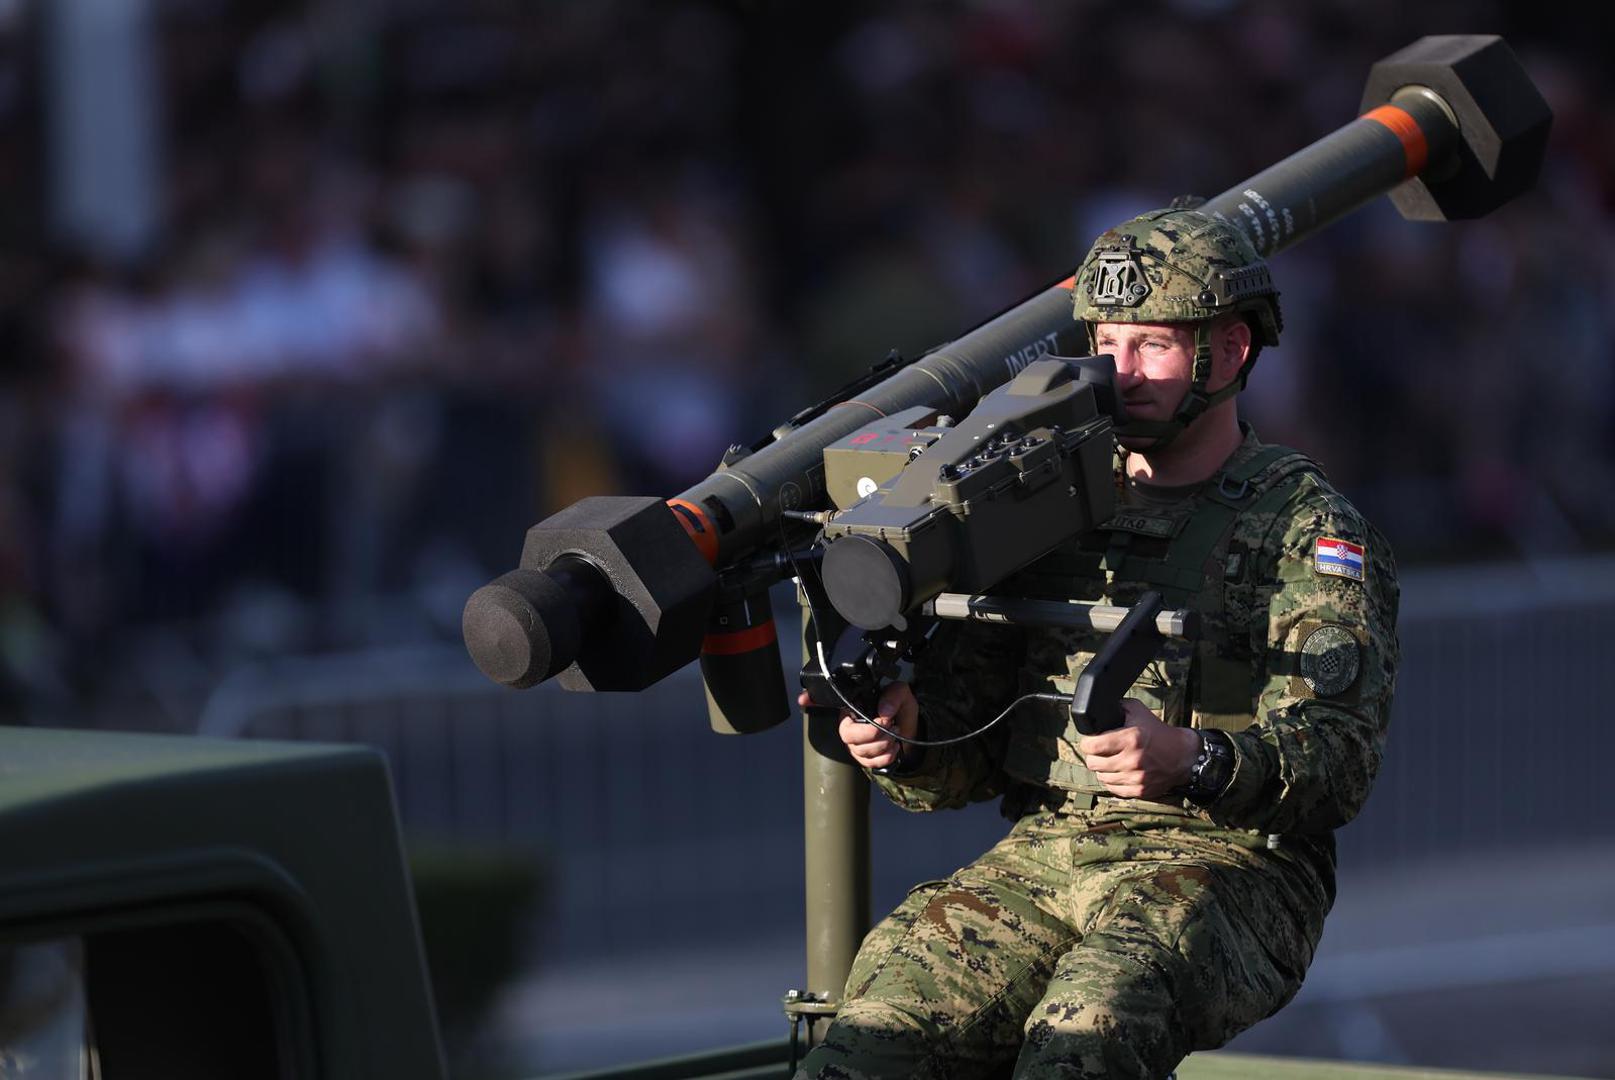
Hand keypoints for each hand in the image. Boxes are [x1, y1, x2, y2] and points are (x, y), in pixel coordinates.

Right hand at [798, 682, 918, 770]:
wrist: (910, 730)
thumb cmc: (899, 710)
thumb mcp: (901, 694)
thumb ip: (893, 696)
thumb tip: (884, 712)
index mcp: (853, 706)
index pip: (828, 702)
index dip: (813, 700)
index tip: (803, 698)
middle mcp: (848, 725)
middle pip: (847, 734)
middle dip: (872, 733)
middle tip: (889, 725)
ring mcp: (854, 744)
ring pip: (860, 750)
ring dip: (883, 744)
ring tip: (894, 734)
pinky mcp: (862, 759)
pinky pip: (869, 763)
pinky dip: (885, 757)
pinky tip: (893, 747)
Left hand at [1078, 698, 1201, 798]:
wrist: (1183, 755)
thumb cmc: (1159, 733)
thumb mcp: (1138, 711)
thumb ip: (1117, 708)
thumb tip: (1097, 710)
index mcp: (1130, 739)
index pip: (1091, 746)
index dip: (1087, 743)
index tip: (1089, 742)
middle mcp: (1132, 760)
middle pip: (1092, 764)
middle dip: (1094, 756)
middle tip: (1100, 752)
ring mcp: (1136, 777)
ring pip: (1101, 778)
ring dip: (1104, 770)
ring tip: (1112, 761)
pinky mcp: (1140, 790)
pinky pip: (1113, 789)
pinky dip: (1113, 781)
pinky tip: (1120, 772)